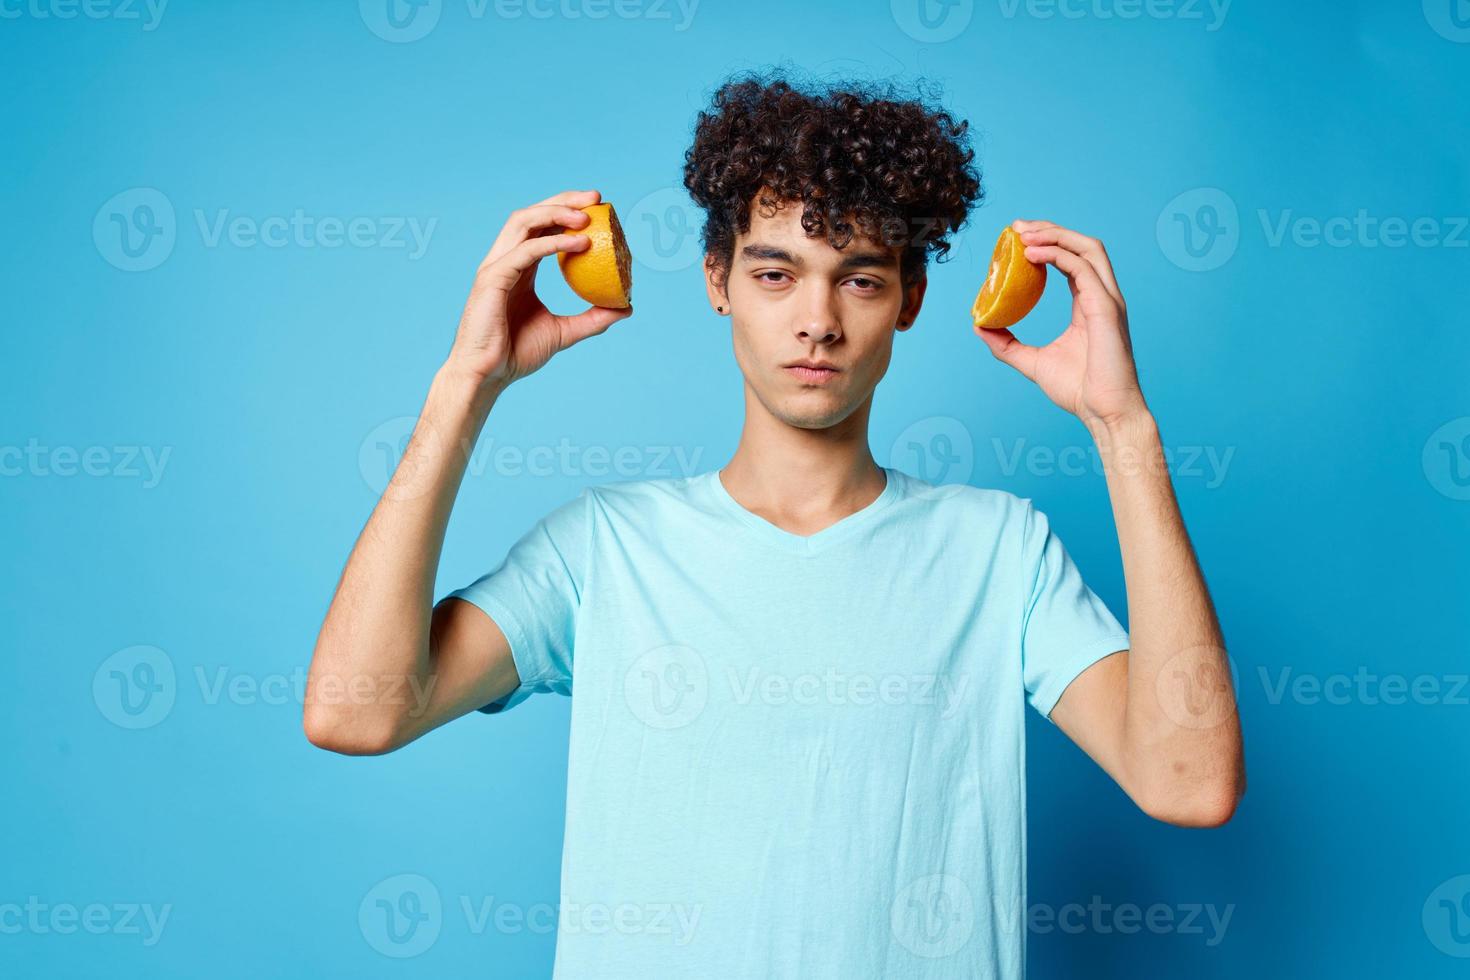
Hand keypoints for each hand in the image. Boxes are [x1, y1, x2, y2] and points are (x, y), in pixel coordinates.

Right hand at [445, 189, 631, 390]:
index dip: (567, 211)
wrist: (487, 375)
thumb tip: (626, 307)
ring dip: (556, 212)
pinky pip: (525, 251)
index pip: (542, 226)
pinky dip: (552, 243)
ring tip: (587, 217)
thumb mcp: (564, 332)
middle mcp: (505, 260)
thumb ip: (593, 318)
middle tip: (597, 199)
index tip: (599, 208)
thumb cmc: (516, 354)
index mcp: (519, 267)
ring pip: (523, 221)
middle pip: (533, 214)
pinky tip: (579, 244)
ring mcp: (496, 266)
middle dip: (564, 200)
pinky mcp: (492, 278)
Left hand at [976, 220, 1146, 428]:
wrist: (1104, 413)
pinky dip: (1057, 255)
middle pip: (1082, 245)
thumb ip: (1007, 344)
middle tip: (1016, 227)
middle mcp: (1102, 296)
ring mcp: (1108, 300)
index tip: (1017, 237)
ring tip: (1023, 234)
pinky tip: (1032, 256)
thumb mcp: (1032, 362)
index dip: (1048, 243)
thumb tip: (980, 327)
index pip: (1072, 260)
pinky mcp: (1106, 308)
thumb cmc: (1079, 391)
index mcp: (1089, 304)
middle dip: (1050, 229)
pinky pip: (1082, 269)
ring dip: (1055, 235)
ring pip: (1087, 248)